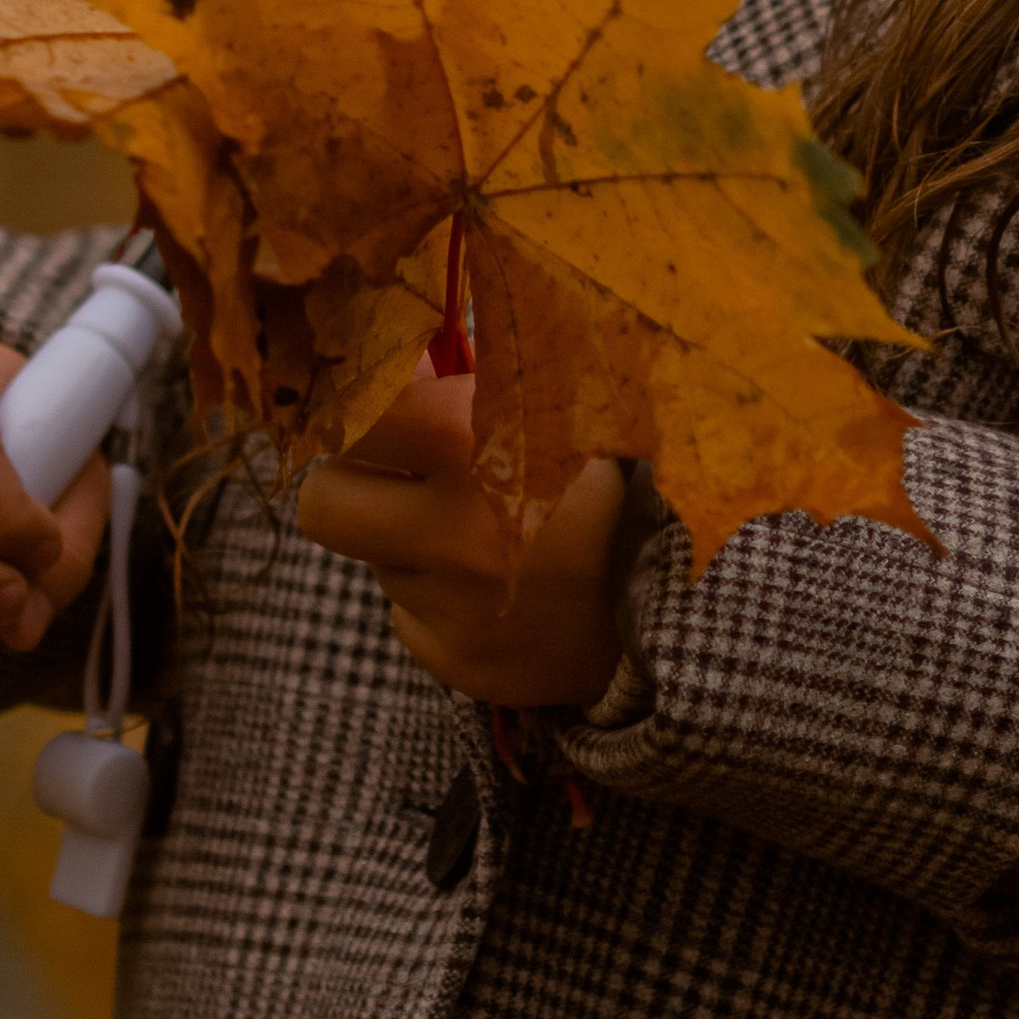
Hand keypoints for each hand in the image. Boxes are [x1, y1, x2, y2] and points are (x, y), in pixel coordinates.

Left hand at [295, 368, 627, 707]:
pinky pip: (410, 613)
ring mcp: (450, 613)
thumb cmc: (628, 476)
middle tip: (390, 465)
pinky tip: (497, 580)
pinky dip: (436, 592)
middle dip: (349, 479)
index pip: (352, 418)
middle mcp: (450, 540)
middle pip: (323, 502)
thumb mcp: (561, 403)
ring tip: (477, 523)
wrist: (694, 599)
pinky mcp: (454, 664)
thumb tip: (398, 354)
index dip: (350, 403)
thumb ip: (472, 377)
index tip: (372, 397)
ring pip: (375, 557)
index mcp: (477, 453)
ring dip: (404, 534)